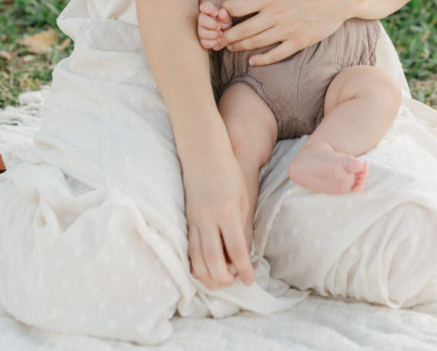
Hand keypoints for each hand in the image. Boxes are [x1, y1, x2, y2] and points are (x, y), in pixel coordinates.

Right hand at [183, 141, 254, 289]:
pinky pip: (189, 247)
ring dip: (208, 276)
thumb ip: (241, 225)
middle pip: (214, 260)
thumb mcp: (242, 196)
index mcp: (227, 211)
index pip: (236, 249)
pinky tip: (203, 270)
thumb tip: (241, 253)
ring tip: (219, 283)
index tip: (250, 280)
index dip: (243, 269)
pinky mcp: (187, 218)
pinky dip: (196, 263)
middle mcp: (209, 218)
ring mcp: (195, 219)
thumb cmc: (228, 171)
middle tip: (234, 283)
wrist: (203, 152)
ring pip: (197, 258)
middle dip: (224, 278)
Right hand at [197, 0, 231, 49]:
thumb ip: (225, 14)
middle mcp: (203, 19)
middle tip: (219, 27)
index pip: (204, 6)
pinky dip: (211, 43)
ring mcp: (202, 30)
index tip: (216, 13)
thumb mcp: (228, 15)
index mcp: (208, 10)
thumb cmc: (226, 19)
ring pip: (201, 33)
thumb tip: (221, 12)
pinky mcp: (204, 40)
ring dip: (211, 34)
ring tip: (220, 34)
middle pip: (201, 20)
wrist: (225, 27)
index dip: (209, 9)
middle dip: (211, 24)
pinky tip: (218, 41)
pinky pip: (203, 43)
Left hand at [219, 0, 349, 66]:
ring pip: (255, 43)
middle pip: (242, 30)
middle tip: (218, 38)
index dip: (226, 11)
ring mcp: (287, 30)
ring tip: (231, 47)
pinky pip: (276, 55)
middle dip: (226, 36)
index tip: (222, 13)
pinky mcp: (298, 42)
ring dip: (239, 47)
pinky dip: (262, 60)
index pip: (238, 7)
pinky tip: (253, 61)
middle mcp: (275, 15)